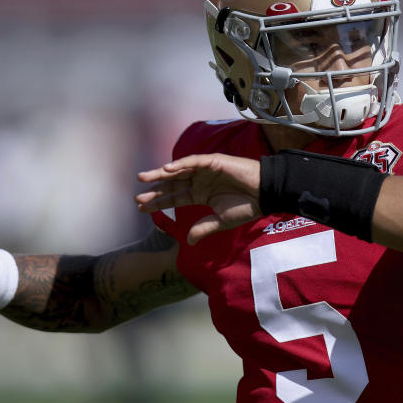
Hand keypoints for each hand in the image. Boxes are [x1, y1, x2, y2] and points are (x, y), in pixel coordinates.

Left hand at [136, 153, 260, 244]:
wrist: (266, 195)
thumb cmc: (247, 207)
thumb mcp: (222, 221)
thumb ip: (204, 228)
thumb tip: (189, 241)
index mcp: (200, 194)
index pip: (175, 198)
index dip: (158, 203)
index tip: (141, 208)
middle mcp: (200, 181)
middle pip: (172, 184)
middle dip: (155, 189)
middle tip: (137, 195)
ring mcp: (206, 170)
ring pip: (178, 170)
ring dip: (161, 174)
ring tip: (143, 178)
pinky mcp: (214, 161)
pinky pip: (194, 161)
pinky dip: (181, 163)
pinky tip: (167, 169)